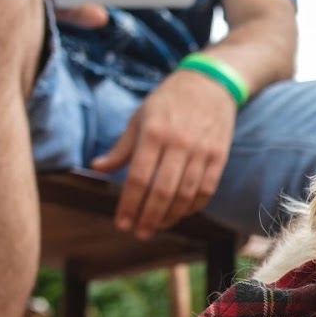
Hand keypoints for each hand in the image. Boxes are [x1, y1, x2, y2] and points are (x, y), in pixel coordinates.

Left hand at [91, 70, 236, 238]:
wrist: (210, 84)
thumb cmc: (168, 101)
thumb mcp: (139, 117)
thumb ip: (121, 147)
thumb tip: (97, 167)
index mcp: (153, 132)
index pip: (138, 177)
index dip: (129, 205)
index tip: (122, 222)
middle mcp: (178, 143)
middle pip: (162, 191)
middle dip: (148, 217)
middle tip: (139, 232)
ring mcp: (201, 151)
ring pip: (185, 194)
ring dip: (170, 216)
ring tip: (156, 226)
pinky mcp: (218, 156)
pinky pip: (205, 190)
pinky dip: (192, 207)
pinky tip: (180, 214)